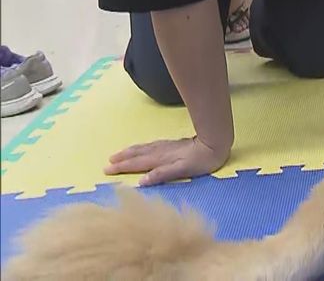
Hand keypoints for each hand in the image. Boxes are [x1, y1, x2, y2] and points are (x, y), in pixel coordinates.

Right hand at [105, 136, 230, 185]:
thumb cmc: (200, 161)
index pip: (137, 164)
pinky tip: (141, 149)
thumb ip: (162, 174)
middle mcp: (160, 151)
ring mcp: (165, 146)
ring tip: (118, 154)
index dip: (122, 167)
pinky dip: (140, 148)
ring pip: (142, 148)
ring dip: (129, 152)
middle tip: (108, 162)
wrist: (214, 145)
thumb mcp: (181, 170)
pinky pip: (150, 146)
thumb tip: (141, 181)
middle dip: (122, 158)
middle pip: (137, 154)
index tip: (107, 170)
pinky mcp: (172, 144)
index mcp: (160, 159)